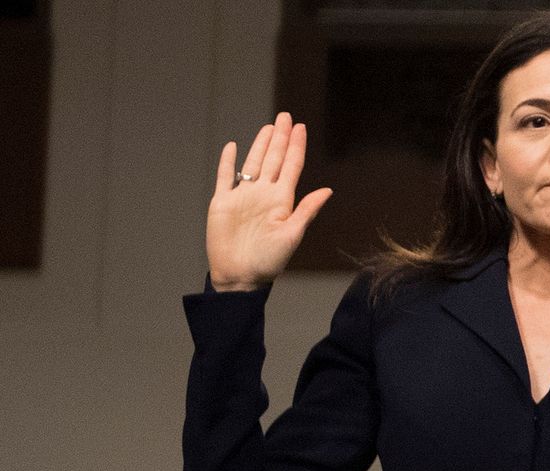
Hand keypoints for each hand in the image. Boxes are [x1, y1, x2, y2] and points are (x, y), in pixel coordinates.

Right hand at [206, 112, 332, 291]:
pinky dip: (228, 162)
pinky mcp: (222, 202)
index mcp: (282, 201)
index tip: (300, 127)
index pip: (291, 167)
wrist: (240, 275)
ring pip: (252, 163)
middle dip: (280, 138)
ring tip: (268, 127)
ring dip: (259, 145)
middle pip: (273, 159)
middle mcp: (263, 195)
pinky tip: (233, 147)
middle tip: (285, 117)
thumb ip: (307, 211)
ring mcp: (243, 197)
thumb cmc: (269, 261)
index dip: (296, 147)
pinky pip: (225, 177)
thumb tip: (328, 190)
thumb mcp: (292, 235)